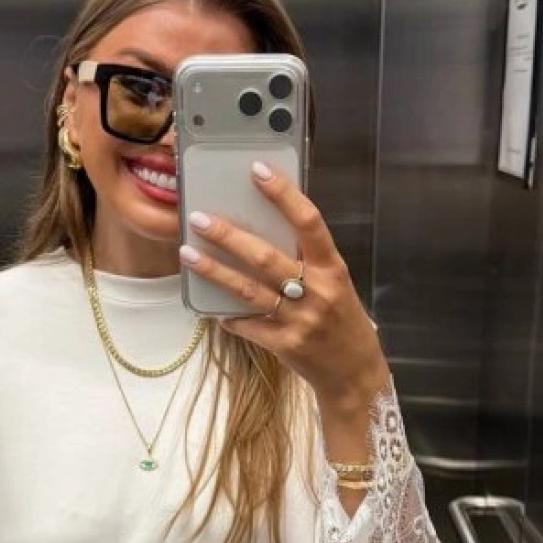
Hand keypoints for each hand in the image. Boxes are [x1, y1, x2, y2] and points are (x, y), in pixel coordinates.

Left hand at [178, 161, 388, 410]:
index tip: (257, 170)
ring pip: (248, 290)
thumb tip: (263, 225)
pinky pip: (248, 325)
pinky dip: (227, 315)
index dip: (283, 194)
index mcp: (332, 268)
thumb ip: (306, 258)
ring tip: (187, 253)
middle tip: (199, 218)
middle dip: (229, 236)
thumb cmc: (341, 318)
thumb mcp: (334, 282)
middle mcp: (317, 292)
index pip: (308, 222)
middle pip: (266, 257)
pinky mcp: (285, 345)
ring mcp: (300, 321)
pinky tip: (210, 306)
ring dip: (214, 270)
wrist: (354, 372)